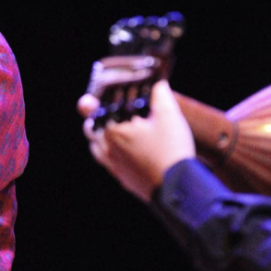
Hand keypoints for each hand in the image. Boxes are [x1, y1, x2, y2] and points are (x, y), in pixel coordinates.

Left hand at [79, 79, 196, 199]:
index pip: (95, 111)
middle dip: (97, 118)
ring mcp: (114, 167)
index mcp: (113, 130)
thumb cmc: (171, 150)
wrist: (178, 188)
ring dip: (100, 137)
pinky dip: (109, 155)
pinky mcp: (124, 180)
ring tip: (111, 130)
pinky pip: (108, 164)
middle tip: (107, 111)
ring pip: (96, 148)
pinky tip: (122, 152)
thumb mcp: (169, 116)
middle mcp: (108, 149)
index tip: (99, 97)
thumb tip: (157, 83)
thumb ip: (161, 95)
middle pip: (92, 129)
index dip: (96, 102)